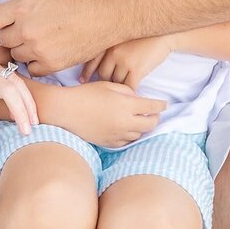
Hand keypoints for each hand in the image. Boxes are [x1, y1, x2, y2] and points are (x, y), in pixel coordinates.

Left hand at [0, 0, 124, 76]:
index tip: (9, 15)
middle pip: (2, 39)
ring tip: (38, 38)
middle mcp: (27, 30)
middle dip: (11, 32)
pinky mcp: (53, 64)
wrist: (109, 12)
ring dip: (23, 47)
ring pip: (16, 55)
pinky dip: (36, 61)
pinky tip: (45, 50)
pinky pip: (32, 68)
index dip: (0, 16)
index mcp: (22, 7)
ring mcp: (39, 49)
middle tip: (26, 26)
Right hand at [49, 81, 166, 148]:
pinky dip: (130, 134)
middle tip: (153, 113)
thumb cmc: (85, 94)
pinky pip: (126, 141)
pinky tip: (125, 128)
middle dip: (155, 118)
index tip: (163, 104)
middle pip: (150, 124)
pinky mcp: (109, 142)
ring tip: (138, 119)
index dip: (160, 105)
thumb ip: (127, 91)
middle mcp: (125, 121)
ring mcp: (117, 134)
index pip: (152, 106)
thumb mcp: (108, 86)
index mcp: (126, 105)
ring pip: (139, 133)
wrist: (66, 111)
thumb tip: (138, 99)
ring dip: (142, 126)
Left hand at [82, 35, 174, 89]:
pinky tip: (131, 95)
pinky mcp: (136, 70)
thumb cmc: (144, 37)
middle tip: (107, 88)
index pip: (92, 60)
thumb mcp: (123, 38)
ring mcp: (124, 62)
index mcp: (108, 44)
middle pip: (103, 74)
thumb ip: (111, 49)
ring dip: (118, 88)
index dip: (86, 72)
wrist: (164, 35)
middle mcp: (113, 53)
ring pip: (116, 82)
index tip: (83, 80)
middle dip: (105, 82)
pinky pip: (129, 87)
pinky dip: (129, 92)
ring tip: (120, 93)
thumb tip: (101, 65)